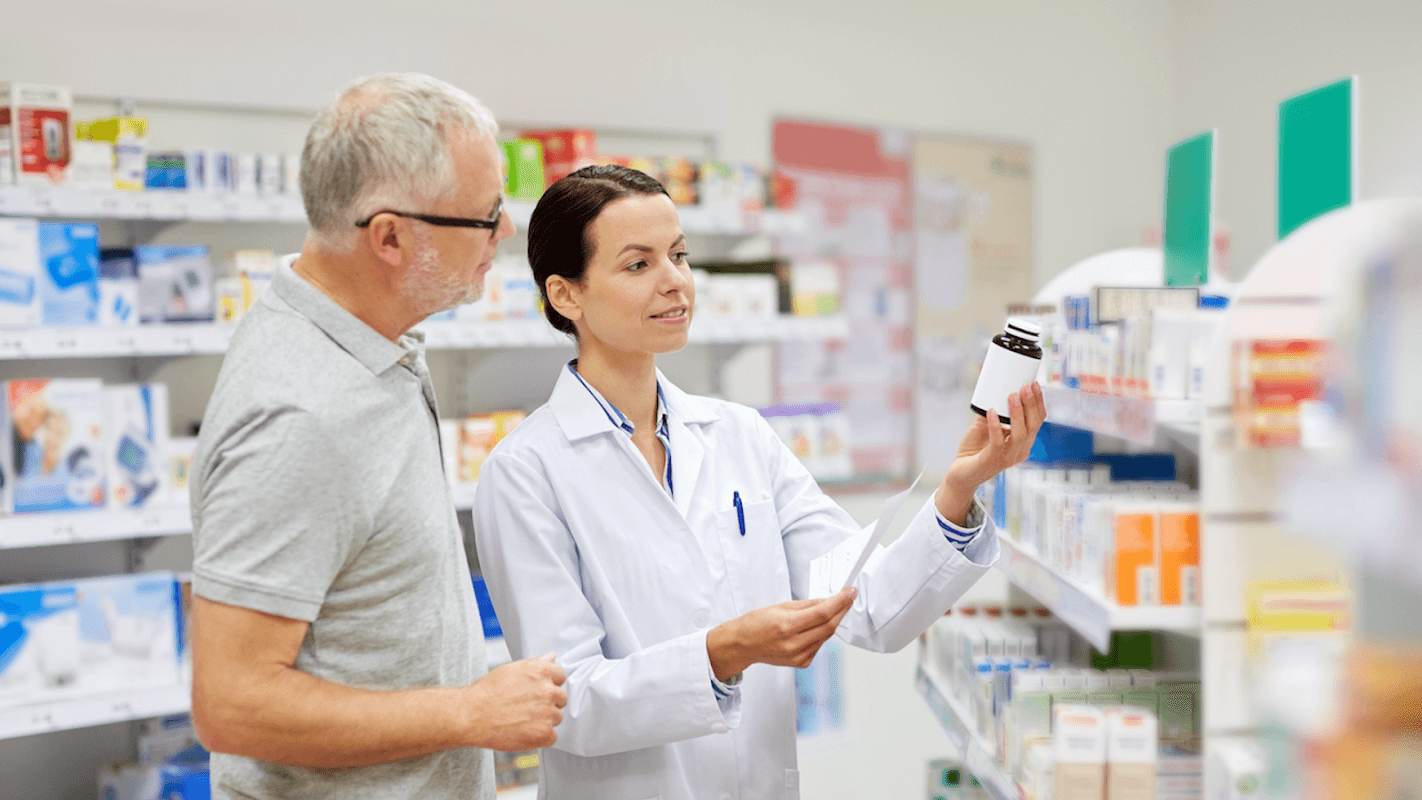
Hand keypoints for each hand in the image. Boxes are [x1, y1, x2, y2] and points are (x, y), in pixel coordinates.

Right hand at [462, 653, 566, 750]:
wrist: (472, 715)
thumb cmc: (487, 693)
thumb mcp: (512, 669)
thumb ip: (536, 663)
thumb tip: (550, 657)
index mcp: (542, 672)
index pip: (561, 676)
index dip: (550, 684)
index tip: (540, 691)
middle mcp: (548, 691)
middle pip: (561, 698)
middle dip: (548, 702)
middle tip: (528, 707)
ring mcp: (547, 712)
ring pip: (556, 717)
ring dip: (544, 720)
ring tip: (523, 719)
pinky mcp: (543, 733)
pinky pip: (553, 736)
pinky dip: (541, 737)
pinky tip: (526, 731)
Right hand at [706, 587, 856, 680]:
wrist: (743, 645)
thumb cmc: (757, 623)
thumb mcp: (781, 606)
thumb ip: (808, 605)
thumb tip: (828, 601)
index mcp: (787, 626)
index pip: (822, 613)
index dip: (840, 602)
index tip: (850, 592)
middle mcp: (794, 644)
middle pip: (829, 626)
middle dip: (842, 610)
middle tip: (849, 597)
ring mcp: (798, 656)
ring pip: (826, 636)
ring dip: (832, 621)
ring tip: (831, 609)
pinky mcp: (802, 663)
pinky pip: (820, 645)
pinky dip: (822, 634)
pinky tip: (815, 627)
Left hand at [936, 382, 1046, 524]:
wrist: (961, 473)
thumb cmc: (975, 450)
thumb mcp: (985, 427)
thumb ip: (992, 413)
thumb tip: (994, 391)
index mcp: (1023, 443)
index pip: (1037, 421)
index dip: (1038, 403)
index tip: (1033, 384)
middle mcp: (1020, 451)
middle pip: (1033, 426)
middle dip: (1031, 404)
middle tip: (1025, 386)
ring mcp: (1007, 457)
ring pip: (1021, 434)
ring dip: (1017, 413)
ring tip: (1012, 395)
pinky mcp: (992, 460)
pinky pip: (998, 442)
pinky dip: (995, 426)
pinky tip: (991, 411)